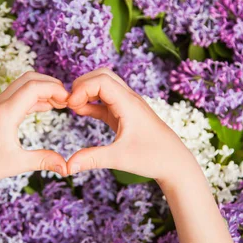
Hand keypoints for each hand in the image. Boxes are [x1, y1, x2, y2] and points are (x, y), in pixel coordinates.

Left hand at [0, 72, 68, 195]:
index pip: (34, 87)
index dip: (55, 89)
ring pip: (23, 85)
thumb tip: (67, 168)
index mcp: (6, 113)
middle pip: (29, 79)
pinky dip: (34, 97)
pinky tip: (47, 107)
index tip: (70, 101)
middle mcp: (0, 104)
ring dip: (42, 89)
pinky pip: (17, 95)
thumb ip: (44, 161)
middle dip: (51, 84)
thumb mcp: (17, 163)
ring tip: (61, 104)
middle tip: (68, 99)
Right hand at [66, 68, 193, 181]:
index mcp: (129, 104)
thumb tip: (67, 167)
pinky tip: (80, 112)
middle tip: (68, 103)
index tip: (70, 105)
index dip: (82, 88)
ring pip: (104, 85)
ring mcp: (128, 105)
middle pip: (102, 75)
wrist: (175, 163)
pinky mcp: (125, 114)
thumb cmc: (153, 159)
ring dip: (87, 91)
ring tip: (72, 108)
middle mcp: (129, 99)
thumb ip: (92, 159)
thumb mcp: (119, 159)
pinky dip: (91, 102)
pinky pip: (105, 100)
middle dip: (82, 85)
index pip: (102, 80)